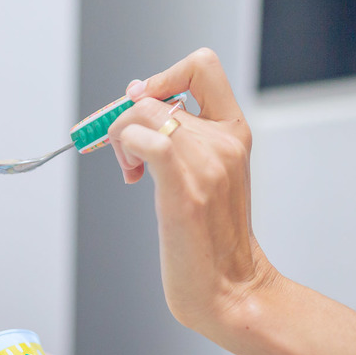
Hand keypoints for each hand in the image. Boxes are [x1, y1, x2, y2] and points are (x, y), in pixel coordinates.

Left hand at [106, 49, 274, 335]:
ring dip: (120, 137)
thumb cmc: (213, 239)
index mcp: (235, 133)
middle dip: (127, 119)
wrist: (230, 289)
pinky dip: (125, 147)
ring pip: (141, 114)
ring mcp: (207, 163)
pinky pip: (145, 139)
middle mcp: (224, 141)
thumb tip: (137, 95)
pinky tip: (132, 175)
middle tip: (127, 154)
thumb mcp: (208, 174)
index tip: (148, 103)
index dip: (165, 75)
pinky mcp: (184, 188)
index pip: (202, 65)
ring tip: (130, 170)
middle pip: (155, 95)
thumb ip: (183, 137)